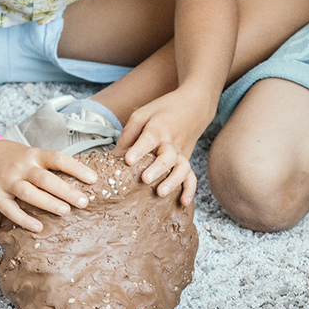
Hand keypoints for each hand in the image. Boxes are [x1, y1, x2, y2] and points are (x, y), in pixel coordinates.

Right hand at [0, 139, 96, 232]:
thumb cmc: (11, 157)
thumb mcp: (31, 154)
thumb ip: (49, 166)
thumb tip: (79, 182)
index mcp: (34, 155)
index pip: (58, 159)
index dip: (77, 169)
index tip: (93, 180)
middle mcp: (21, 167)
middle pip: (46, 179)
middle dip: (66, 190)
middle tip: (84, 202)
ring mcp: (7, 181)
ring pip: (29, 193)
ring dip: (48, 203)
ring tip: (65, 211)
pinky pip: (10, 209)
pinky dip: (24, 219)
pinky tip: (38, 227)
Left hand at [117, 88, 212, 204]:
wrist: (193, 106)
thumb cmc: (162, 111)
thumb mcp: (142, 114)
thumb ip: (129, 134)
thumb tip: (115, 155)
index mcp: (158, 128)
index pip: (149, 138)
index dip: (139, 149)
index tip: (129, 160)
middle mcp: (171, 142)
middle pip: (167, 156)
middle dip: (157, 169)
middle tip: (145, 179)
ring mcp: (181, 153)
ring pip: (182, 168)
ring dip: (173, 182)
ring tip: (161, 193)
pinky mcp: (187, 160)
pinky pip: (191, 176)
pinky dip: (190, 189)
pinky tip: (183, 202)